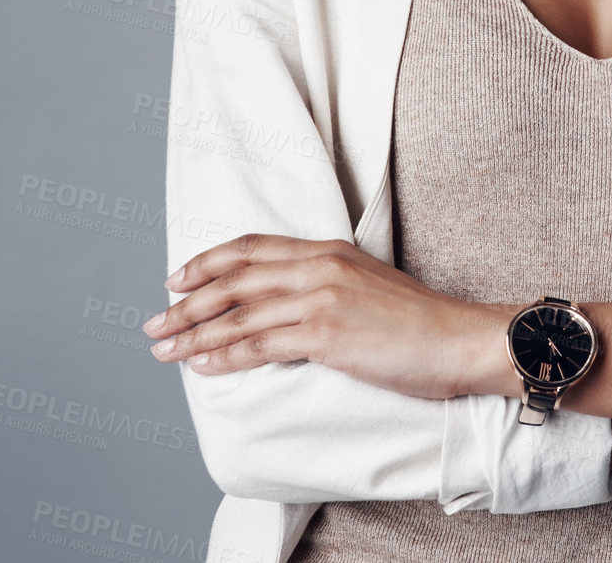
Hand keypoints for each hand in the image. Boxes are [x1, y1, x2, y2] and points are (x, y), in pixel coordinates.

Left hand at [143, 233, 494, 399]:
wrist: (457, 339)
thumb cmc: (418, 322)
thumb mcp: (367, 285)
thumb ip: (326, 284)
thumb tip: (285, 305)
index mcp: (329, 249)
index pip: (253, 247)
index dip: (209, 261)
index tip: (177, 278)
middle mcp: (319, 266)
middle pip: (235, 277)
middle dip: (187, 300)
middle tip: (154, 320)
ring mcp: (321, 298)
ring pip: (239, 313)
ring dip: (193, 332)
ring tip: (164, 349)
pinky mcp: (326, 333)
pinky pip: (259, 344)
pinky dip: (223, 355)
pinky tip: (201, 364)